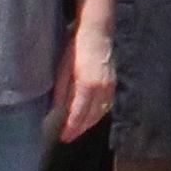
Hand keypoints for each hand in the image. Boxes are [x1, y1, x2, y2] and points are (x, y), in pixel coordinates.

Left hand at [59, 21, 115, 140]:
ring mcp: (110, 87)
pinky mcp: (113, 83)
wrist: (97, 32)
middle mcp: (101, 89)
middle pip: (91, 117)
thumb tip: (57, 111)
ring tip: (77, 130)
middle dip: (79, 129)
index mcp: (87, 85)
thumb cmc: (76, 47)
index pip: (78, 115)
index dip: (70, 128)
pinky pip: (107, 105)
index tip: (62, 137)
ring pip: (101, 113)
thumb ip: (62, 92)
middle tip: (67, 137)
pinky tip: (90, 117)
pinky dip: (98, 114)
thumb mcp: (63, 69)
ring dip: (89, 124)